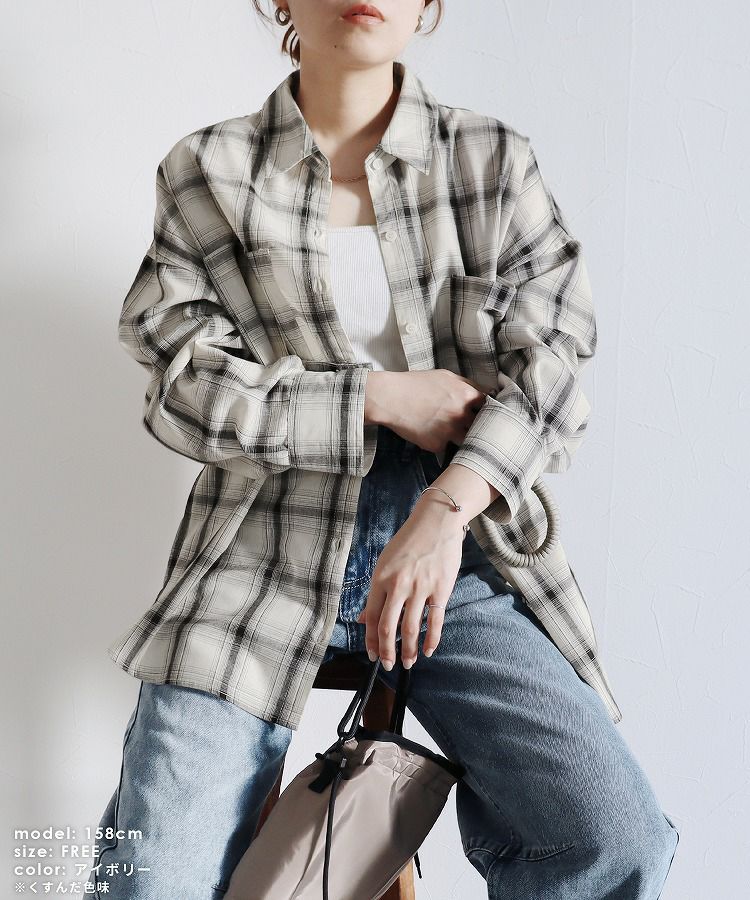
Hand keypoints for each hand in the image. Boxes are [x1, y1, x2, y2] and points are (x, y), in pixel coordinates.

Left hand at [355, 499, 466, 669]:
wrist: (437, 522)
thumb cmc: (409, 542)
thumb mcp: (385, 563)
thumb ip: (376, 592)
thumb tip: (362, 618)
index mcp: (381, 578)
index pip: (371, 617)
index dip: (371, 641)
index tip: (372, 655)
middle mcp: (398, 585)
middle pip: (388, 627)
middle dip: (387, 652)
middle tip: (388, 665)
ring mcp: (420, 588)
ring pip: (410, 628)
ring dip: (408, 650)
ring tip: (407, 663)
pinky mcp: (441, 590)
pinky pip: (435, 621)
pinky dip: (431, 640)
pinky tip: (427, 651)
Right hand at [365, 369, 486, 453]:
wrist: (390, 398)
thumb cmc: (415, 384)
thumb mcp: (445, 376)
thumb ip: (467, 385)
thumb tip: (485, 393)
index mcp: (466, 395)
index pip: (491, 407)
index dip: (491, 410)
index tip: (489, 414)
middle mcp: (461, 415)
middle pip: (483, 427)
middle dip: (481, 427)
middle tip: (478, 428)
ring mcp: (449, 432)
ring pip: (468, 441)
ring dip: (465, 439)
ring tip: (458, 436)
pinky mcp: (437, 445)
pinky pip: (446, 447)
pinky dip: (442, 443)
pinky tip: (432, 435)